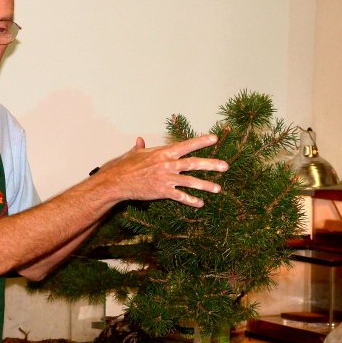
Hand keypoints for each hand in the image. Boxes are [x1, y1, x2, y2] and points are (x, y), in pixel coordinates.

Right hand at [95, 135, 227, 207]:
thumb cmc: (124, 165)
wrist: (116, 180)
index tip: (214, 139)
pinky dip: (191, 201)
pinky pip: (180, 197)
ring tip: (218, 189)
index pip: (186, 145)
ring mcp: (166, 178)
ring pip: (191, 181)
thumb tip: (140, 140)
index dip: (201, 141)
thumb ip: (141, 147)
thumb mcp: (135, 153)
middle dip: (211, 165)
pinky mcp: (162, 191)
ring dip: (206, 185)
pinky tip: (200, 203)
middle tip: (225, 166)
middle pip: (194, 163)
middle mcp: (167, 164)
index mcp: (163, 152)